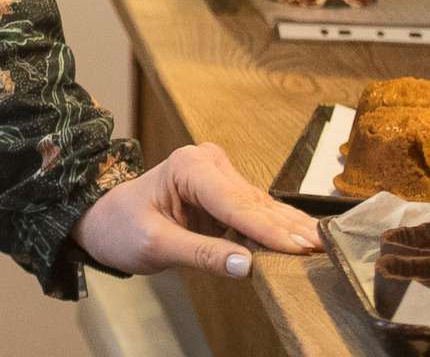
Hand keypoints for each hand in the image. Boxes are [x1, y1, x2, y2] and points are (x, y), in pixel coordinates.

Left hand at [71, 142, 322, 279]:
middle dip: (288, 229)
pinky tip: (305, 240)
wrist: (104, 220)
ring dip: (290, 229)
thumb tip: (246, 266)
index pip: (236, 203)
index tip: (299, 247)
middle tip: (325, 249)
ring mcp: (218, 175)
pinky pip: (255, 213)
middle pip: (255, 204)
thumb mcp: (154, 245)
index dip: (269, 230)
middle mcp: (207, 163)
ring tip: (324, 247)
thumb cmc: (121, 228)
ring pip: (261, 208)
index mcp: (188, 166)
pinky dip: (277, 229)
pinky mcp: (224, 192)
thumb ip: (201, 254)